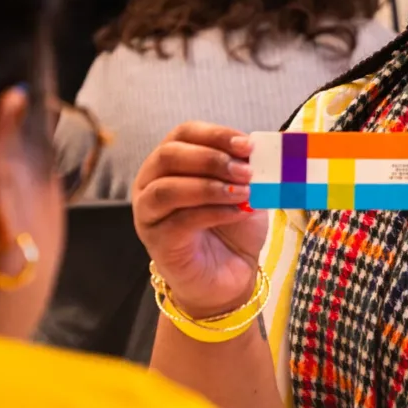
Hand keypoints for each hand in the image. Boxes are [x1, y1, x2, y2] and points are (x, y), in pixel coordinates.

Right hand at [132, 123, 266, 316]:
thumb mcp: (244, 189)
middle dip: (211, 159)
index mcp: (171, 162)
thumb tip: (259, 150)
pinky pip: (180, 221)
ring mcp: (148, 213)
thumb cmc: (232, 227)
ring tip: (243, 192)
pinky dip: (212, 212)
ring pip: (167, 189)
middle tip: (246, 171)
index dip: (215, 134)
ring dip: (209, 186)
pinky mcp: (157, 241)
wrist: (229, 274)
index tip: (247, 145)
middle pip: (169, 156)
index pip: (184, 133)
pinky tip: (237, 213)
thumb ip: (246, 168)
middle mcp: (150, 183)